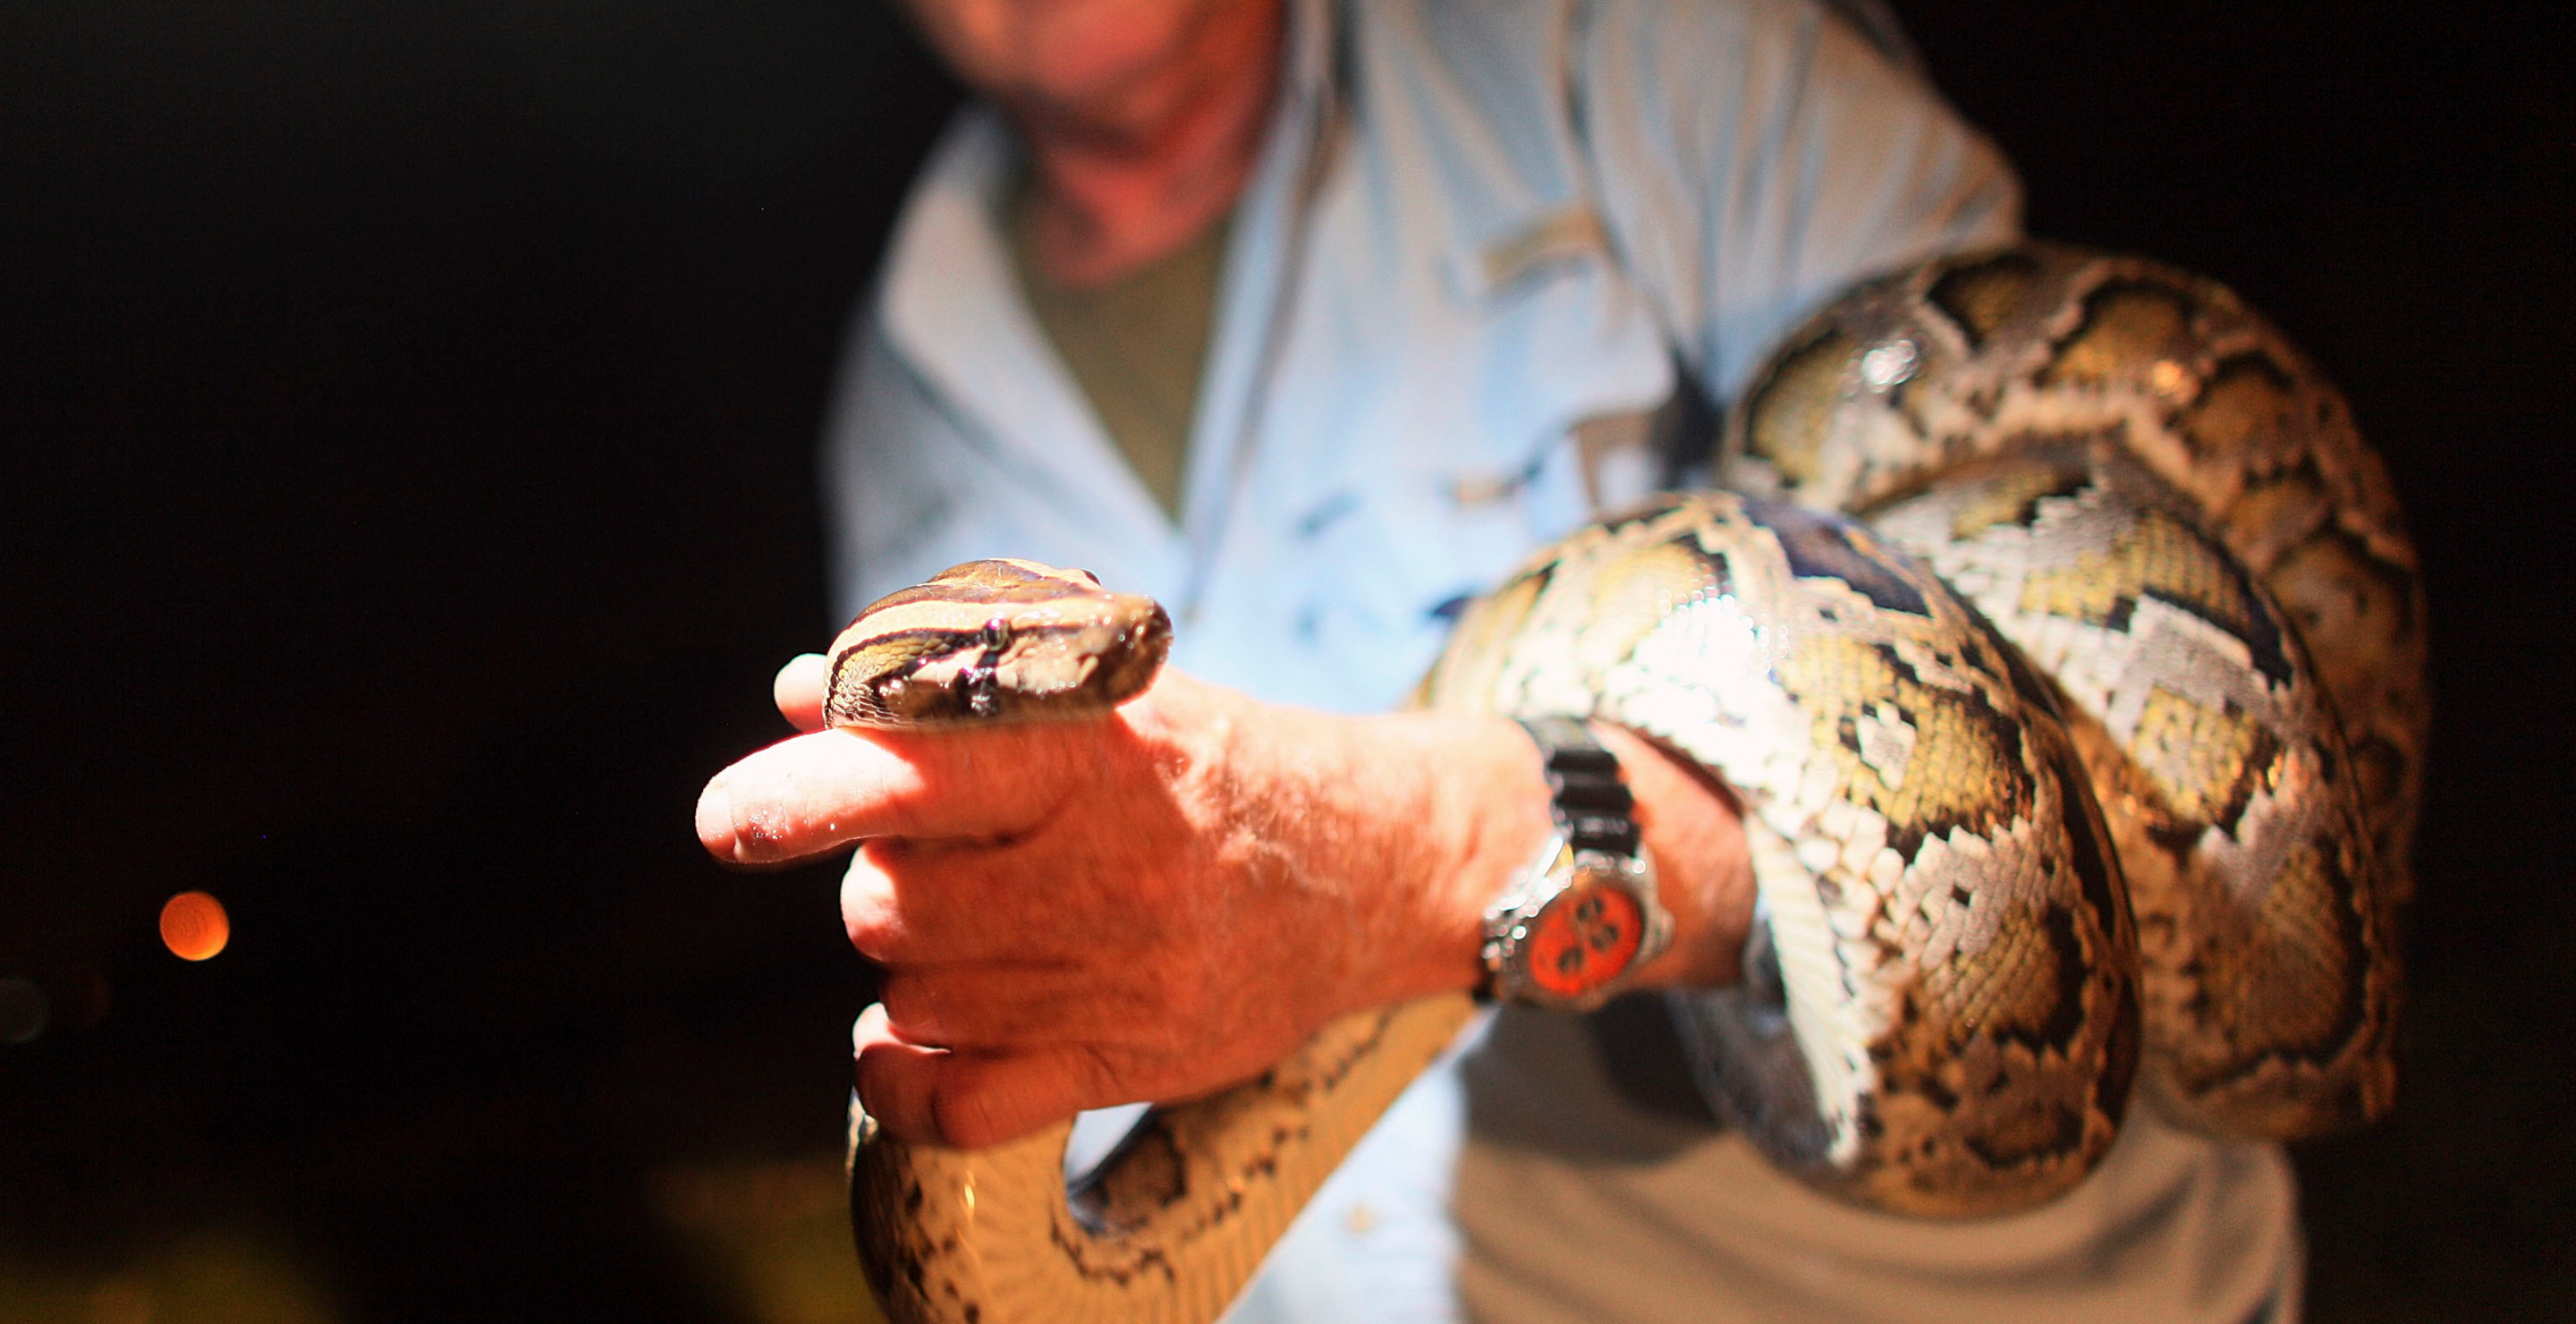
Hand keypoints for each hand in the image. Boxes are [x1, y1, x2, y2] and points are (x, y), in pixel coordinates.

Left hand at [696, 660, 1532, 1146]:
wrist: (1373, 866)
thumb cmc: (1213, 765)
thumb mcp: (1105, 690)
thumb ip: (947, 683)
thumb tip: (797, 697)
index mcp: (1097, 756)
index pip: (919, 775)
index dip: (808, 793)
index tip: (729, 821)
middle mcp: (1109, 872)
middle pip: (891, 903)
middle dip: (883, 877)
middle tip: (948, 855)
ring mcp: (1120, 980)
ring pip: (914, 995)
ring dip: (911, 959)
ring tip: (982, 920)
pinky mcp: (1129, 1063)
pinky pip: (959, 1104)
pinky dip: (902, 1075)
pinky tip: (905, 1037)